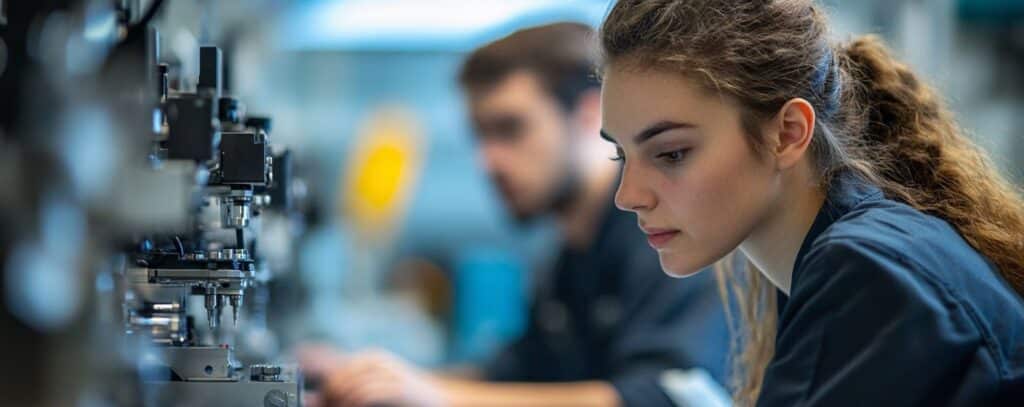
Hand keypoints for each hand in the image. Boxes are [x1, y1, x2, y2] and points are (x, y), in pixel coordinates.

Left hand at [298, 346, 446, 406]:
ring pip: (353, 387)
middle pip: (342, 379)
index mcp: (373, 357)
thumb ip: (357, 385)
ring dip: (341, 402)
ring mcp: (389, 373)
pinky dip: (355, 404)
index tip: (325, 404)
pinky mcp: (397, 387)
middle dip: (332, 397)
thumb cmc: (406, 394)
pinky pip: (368, 395)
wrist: (440, 397)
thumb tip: (328, 396)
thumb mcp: (380, 383)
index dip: (328, 390)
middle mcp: (380, 361)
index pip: (339, 373)